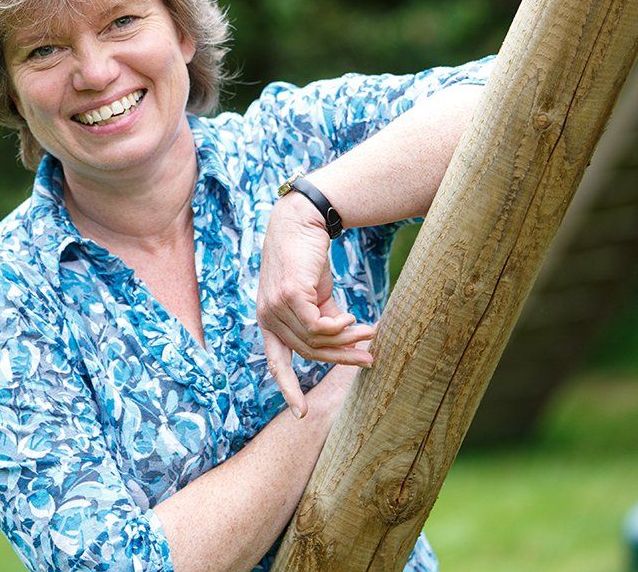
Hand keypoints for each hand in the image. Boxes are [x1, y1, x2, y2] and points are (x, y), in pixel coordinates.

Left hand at [257, 193, 375, 418]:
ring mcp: (274, 307)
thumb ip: (324, 319)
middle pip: (308, 353)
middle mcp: (267, 318)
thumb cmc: (308, 259)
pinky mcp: (288, 296)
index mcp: (270, 321)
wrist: (300, 223)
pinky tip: (353, 320)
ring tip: (370, 332)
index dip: (288, 388)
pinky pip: (317, 327)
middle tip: (370, 359)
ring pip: (315, 341)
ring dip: (346, 341)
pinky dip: (338, 328)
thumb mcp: (315, 295)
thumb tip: (346, 342)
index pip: (276, 362)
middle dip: (341, 359)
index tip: (300, 414)